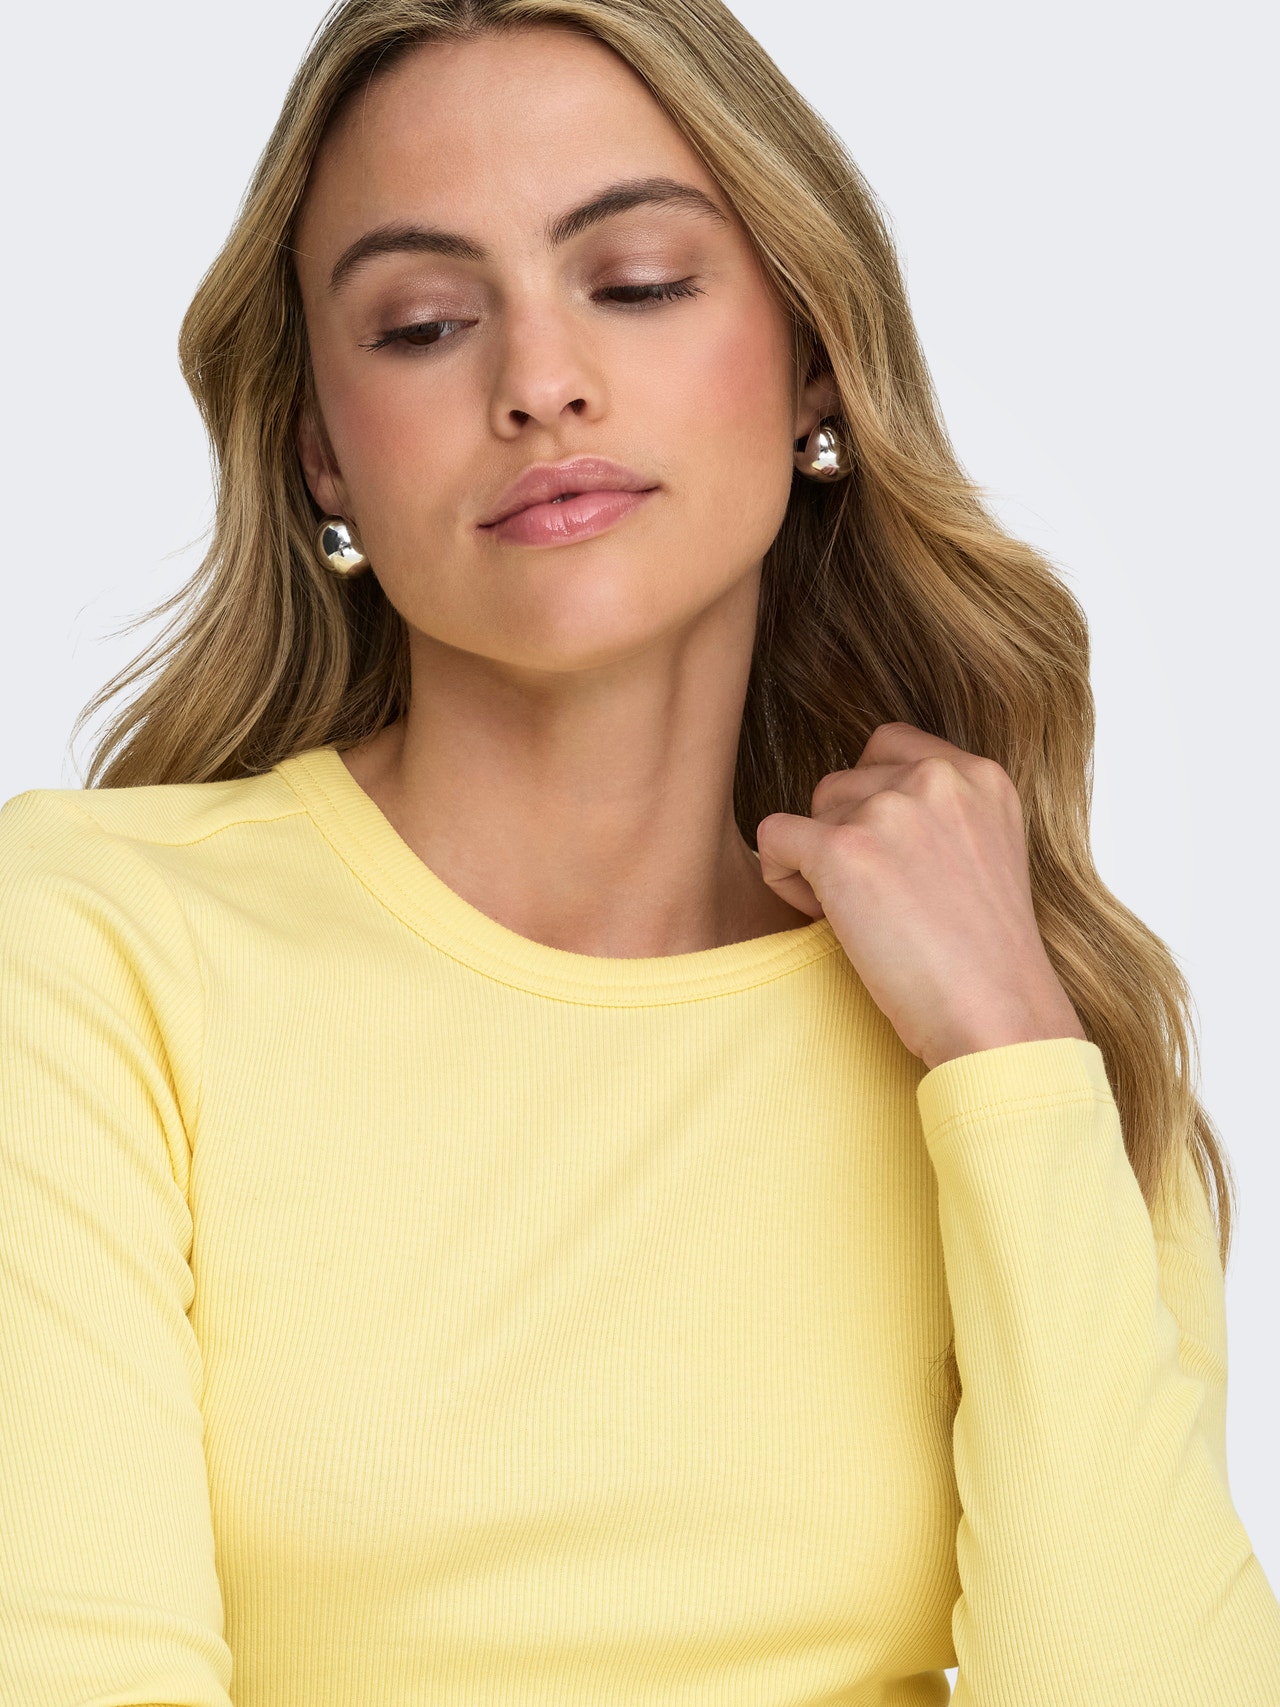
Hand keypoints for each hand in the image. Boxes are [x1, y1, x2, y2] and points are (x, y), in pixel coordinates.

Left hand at [756, 722, 1085, 1069]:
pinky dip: (785, 881)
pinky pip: (773, 839)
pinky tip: (828, 920)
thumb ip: (942, 811)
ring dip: (818, 861)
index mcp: (980, 774)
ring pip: (810, 811)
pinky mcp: (842, 850)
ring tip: (865, 917)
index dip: (873, 800)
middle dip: (846, 837)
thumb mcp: (988, 852)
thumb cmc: (986, 958)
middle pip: (844, 782)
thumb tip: (867, 805)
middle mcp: (936, 778)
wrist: (998, 1015)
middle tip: (882, 902)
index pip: (889, 746)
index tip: (895, 859)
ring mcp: (889, 810)